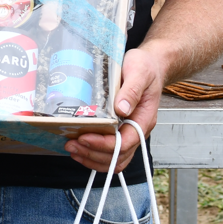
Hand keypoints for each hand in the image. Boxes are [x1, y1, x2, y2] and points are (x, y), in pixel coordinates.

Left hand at [65, 46, 164, 172]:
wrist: (151, 65)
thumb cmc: (146, 68)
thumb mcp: (140, 72)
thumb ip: (132, 90)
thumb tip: (122, 108)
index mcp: (144, 118)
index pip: (126, 142)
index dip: (104, 144)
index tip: (84, 137)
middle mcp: (137, 129)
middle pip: (118, 155)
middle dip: (93, 154)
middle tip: (71, 145)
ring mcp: (129, 131)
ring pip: (114, 158)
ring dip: (92, 158)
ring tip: (72, 149)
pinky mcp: (120, 129)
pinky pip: (110, 151)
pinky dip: (94, 154)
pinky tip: (80, 148)